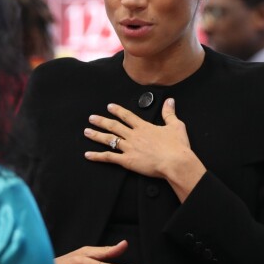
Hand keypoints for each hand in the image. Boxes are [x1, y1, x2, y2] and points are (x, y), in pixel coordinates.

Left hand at [84, 98, 205, 201]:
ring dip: (96, 135)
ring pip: (109, 140)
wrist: (175, 163)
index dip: (117, 110)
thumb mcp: (176, 126)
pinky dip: (97, 156)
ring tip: (87, 132)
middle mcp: (134, 135)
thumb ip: (169, 113)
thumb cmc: (177, 147)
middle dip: (101, 121)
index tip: (109, 106)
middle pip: (114, 126)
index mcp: (144, 127)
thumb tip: (170, 101)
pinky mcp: (127, 161)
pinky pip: (109, 158)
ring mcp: (129, 148)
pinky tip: (88, 155)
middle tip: (91, 118)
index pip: (127, 116)